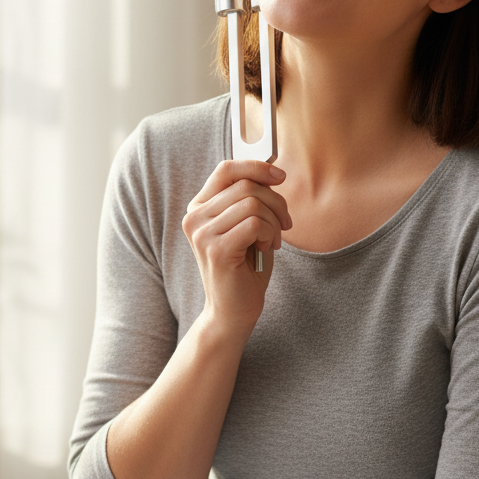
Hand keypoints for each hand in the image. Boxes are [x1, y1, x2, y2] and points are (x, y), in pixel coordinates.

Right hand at [182, 160, 291, 331]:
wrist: (233, 311)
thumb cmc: (244, 268)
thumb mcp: (248, 225)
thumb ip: (251, 198)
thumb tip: (271, 171)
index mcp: (199, 208)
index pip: (226, 169)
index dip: (256, 166)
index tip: (280, 176)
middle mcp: (194, 217)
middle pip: (246, 186)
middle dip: (276, 202)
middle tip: (284, 224)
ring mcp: (202, 233)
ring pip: (252, 204)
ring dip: (274, 221)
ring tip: (272, 240)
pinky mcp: (216, 249)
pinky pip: (254, 223)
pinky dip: (269, 234)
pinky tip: (266, 248)